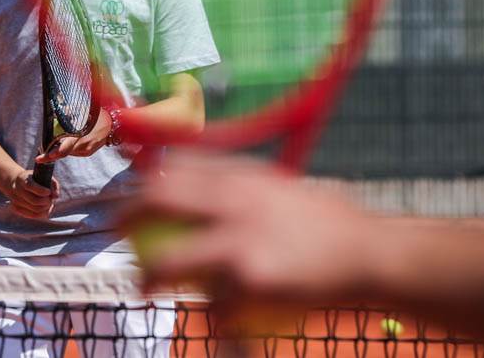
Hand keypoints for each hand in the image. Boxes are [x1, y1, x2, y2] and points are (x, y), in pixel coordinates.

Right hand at [5, 167, 58, 219]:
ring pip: (34, 210)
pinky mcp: (16, 208)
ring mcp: (15, 200)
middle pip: (34, 201)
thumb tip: (56, 196)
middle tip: (50, 199)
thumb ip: (53, 184)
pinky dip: (42, 214)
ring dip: (45, 208)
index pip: (30, 186)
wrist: (17, 182)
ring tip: (49, 204)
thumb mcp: (43, 175)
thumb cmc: (35, 179)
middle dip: (46, 201)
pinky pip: (31, 215)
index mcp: (22, 178)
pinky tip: (46, 209)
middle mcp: (16, 189)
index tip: (48, 191)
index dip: (41, 190)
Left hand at [34, 108, 112, 162]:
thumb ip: (67, 114)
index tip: (39, 158)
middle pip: (63, 153)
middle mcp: (84, 146)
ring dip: (62, 148)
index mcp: (80, 136)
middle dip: (53, 152)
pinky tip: (72, 140)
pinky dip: (70, 147)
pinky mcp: (89, 152)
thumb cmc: (95, 114)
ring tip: (61, 140)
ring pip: (69, 152)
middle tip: (43, 153)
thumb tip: (54, 116)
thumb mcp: (81, 110)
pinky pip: (75, 152)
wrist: (112, 123)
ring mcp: (87, 150)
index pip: (63, 150)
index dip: (50, 156)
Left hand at [119, 152, 382, 322]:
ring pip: (171, 262)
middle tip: (115, 230)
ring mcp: (240, 242)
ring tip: (144, 288)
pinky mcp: (250, 283)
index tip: (132, 187)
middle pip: (160, 200)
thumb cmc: (326, 223)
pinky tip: (220, 318)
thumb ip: (238, 187)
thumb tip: (193, 185)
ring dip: (150, 278)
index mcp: (243, 176)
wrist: (369, 255)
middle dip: (127, 215)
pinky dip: (212, 314)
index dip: (145, 174)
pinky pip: (212, 304)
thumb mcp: (279, 189)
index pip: (178, 165)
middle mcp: (235, 202)